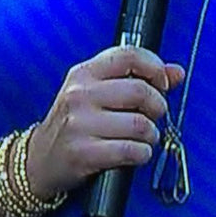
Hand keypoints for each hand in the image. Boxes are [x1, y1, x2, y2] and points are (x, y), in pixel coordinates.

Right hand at [24, 47, 184, 198]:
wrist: (39, 161)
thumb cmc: (75, 123)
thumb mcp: (98, 92)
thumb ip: (137, 78)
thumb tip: (176, 72)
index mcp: (84, 73)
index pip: (128, 55)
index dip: (155, 67)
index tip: (163, 82)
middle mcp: (79, 94)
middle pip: (140, 91)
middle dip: (157, 107)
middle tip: (154, 115)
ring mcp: (79, 124)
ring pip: (140, 124)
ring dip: (151, 135)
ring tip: (145, 137)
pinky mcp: (83, 153)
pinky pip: (131, 151)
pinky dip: (142, 154)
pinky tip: (136, 153)